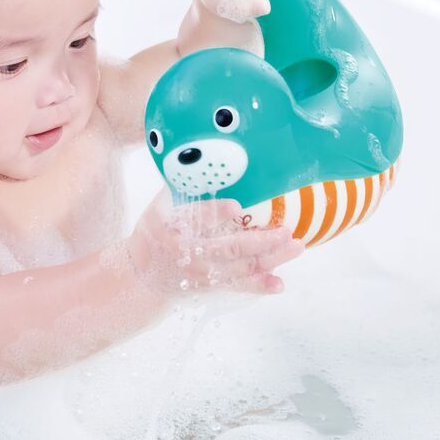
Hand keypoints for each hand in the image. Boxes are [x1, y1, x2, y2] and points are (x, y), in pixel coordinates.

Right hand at [126, 192, 304, 296]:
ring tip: (296, 246)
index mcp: (173, 228)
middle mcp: (190, 253)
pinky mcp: (212, 285)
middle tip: (286, 230)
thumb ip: (181, 186)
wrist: (143, 278)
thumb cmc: (155, 233)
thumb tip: (203, 152)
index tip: (236, 206)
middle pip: (228, 248)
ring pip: (241, 267)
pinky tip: (280, 284)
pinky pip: (239, 287)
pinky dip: (260, 286)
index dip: (215, 212)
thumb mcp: (157, 207)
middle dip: (259, 241)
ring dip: (271, 258)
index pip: (195, 218)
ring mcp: (203, 273)